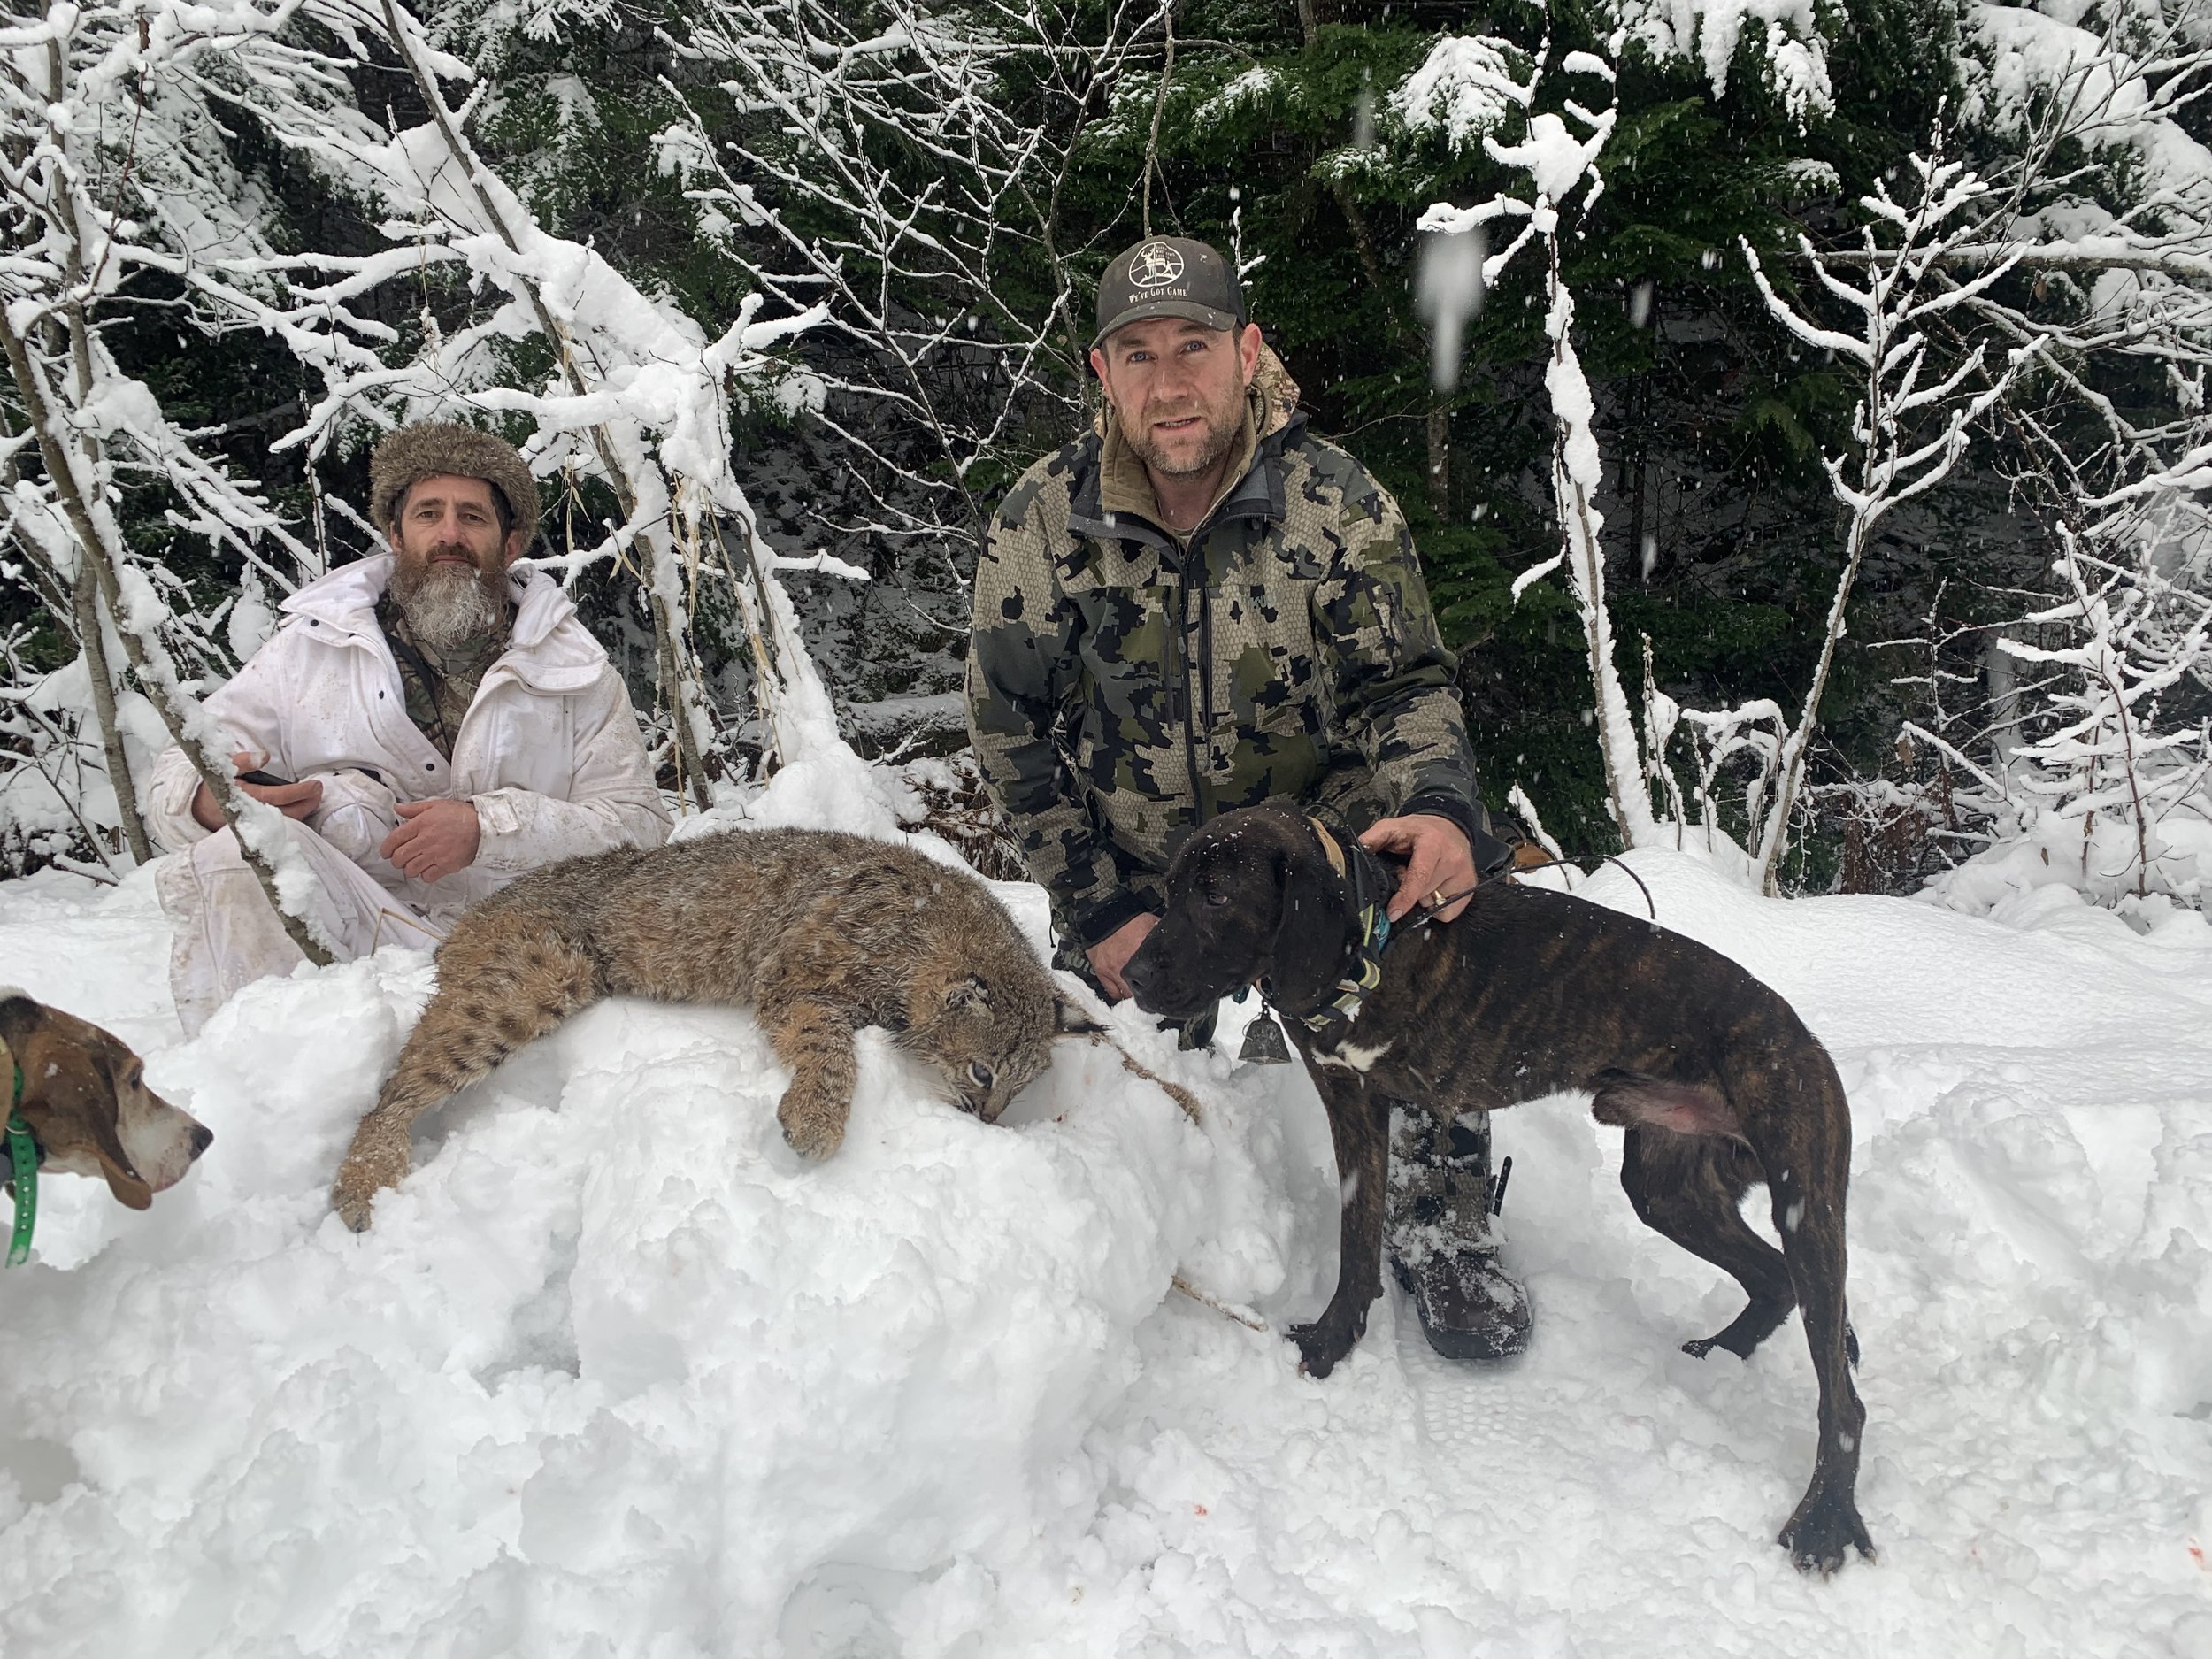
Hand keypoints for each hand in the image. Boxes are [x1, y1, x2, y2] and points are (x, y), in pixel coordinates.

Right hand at [190, 750, 320, 829]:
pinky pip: (282, 826)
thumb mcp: (225, 766)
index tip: (315, 785)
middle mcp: (252, 814)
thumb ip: (245, 760)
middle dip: (308, 803)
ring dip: (304, 810)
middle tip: (319, 790)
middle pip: (289, 814)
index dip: (300, 792)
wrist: (199, 806)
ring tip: (314, 797)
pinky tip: (303, 807)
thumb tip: (265, 756)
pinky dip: (295, 817)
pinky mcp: (258, 829)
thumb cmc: (216, 783)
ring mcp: (256, 824)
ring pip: (287, 823)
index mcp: (245, 797)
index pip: (279, 797)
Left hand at [379, 798, 481, 882]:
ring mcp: (436, 854)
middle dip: (396, 860)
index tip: (386, 852)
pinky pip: (427, 876)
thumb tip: (397, 808)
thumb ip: (414, 809)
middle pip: (399, 857)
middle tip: (400, 859)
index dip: (386, 848)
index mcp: (420, 824)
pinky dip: (425, 875)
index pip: (394, 839)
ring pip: (411, 869)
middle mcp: (426, 840)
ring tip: (414, 864)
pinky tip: (428, 868)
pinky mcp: (446, 865)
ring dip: (409, 868)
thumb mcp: (436, 805)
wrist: (483, 826)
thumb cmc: (461, 815)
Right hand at [1086, 912, 1159, 1002]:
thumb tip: (1178, 945)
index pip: (1155, 980)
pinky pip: (1112, 992)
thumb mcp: (1152, 925)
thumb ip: (1162, 939)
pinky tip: (1125, 992)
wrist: (1103, 913)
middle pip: (1140, 993)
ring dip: (1133, 996)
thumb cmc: (1128, 919)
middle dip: (1147, 995)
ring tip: (1139, 995)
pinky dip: (1119, 994)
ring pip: (1126, 995)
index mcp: (1142, 954)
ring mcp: (1113, 971)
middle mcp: (1127, 966)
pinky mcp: (1101, 972)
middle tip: (1153, 995)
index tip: (1165, 991)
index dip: (1161, 988)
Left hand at [1359, 813, 1476, 923]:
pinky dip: (1437, 906)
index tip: (1393, 913)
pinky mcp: (1470, 887)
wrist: (1451, 826)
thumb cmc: (1420, 830)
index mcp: (1432, 844)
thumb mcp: (1392, 827)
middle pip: (1423, 894)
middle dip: (1409, 891)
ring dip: (1423, 898)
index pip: (1419, 877)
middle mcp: (1453, 860)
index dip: (1404, 898)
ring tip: (1423, 879)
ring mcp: (1464, 875)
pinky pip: (1448, 912)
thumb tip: (1356, 853)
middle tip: (1407, 873)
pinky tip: (1435, 889)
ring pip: (1434, 904)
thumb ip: (1372, 838)